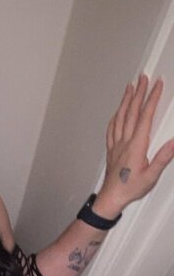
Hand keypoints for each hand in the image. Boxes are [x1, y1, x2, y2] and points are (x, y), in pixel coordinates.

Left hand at [98, 75, 173, 213]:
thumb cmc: (131, 188)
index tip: (157, 84)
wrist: (111, 198)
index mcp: (137, 145)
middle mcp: (125, 141)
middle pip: (132, 111)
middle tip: (143, 77)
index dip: (152, 98)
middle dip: (139, 92)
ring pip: (120, 117)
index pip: (145, 116)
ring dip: (126, 100)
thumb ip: (163, 158)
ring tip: (130, 86)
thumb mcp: (151, 176)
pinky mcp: (111, 149)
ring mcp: (116, 144)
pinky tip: (118, 111)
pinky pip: (112, 127)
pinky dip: (116, 115)